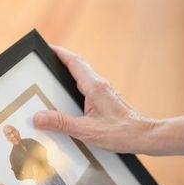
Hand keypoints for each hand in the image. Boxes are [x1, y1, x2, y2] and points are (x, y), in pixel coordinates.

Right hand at [33, 45, 156, 153]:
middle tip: (47, 61)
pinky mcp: (107, 101)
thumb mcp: (87, 130)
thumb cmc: (122, 132)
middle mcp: (100, 86)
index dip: (59, 53)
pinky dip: (77, 88)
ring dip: (70, 74)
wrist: (144, 136)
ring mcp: (105, 93)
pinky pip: (88, 89)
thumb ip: (61, 123)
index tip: (47, 48)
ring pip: (84, 77)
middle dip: (61, 61)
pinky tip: (72, 100)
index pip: (74, 62)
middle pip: (78, 66)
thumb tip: (39, 117)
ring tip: (55, 79)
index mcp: (94, 87)